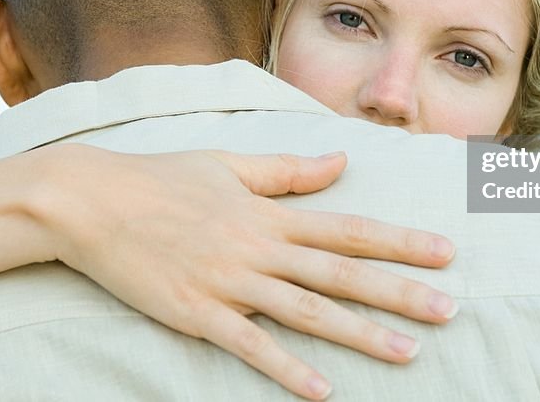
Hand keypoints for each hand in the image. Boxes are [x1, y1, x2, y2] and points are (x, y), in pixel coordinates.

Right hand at [33, 145, 458, 399]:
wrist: (90, 201)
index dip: (400, 242)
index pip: (348, 229)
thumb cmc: (160, 177)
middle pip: (341, 274)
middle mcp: (258, 248)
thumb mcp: (230, 164)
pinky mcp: (196, 314)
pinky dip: (287, 369)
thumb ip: (289, 170)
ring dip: (361, 334)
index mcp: (269, 214)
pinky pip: (249, 346)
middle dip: (399, 292)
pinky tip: (324, 390)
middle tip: (449, 309)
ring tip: (409, 352)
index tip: (445, 252)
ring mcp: (229, 283)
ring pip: (307, 312)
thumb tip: (342, 161)